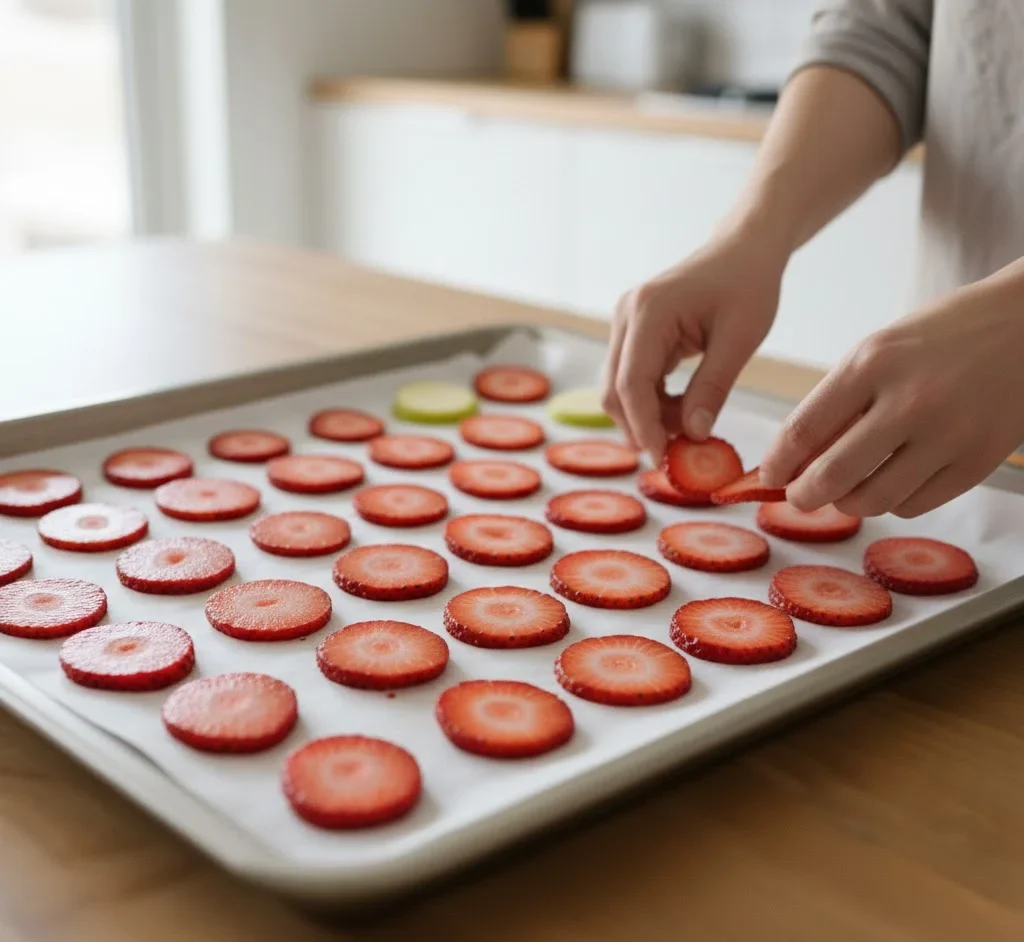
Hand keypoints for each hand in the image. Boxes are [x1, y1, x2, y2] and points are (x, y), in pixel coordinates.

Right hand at [601, 222, 786, 461]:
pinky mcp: (632, 333)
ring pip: (620, 388)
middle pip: (615, 390)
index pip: (631, 383)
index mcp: (649, 311)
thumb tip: (693, 435)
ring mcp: (625, 323)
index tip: (661, 459)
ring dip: (649, 416)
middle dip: (642, 426)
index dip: (643, 426)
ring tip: (690, 425)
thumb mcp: (740, 338)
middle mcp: (626, 315)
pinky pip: (632, 378)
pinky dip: (653, 402)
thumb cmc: (748, 284)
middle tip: (678, 453)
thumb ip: (713, 387)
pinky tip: (683, 409)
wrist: (743, 249)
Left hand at [761, 276, 1023, 517]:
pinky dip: (891, 503)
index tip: (768, 476)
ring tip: (844, 491)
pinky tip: (890, 484)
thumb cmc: (943, 336)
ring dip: (847, 503)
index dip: (778, 463)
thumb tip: (796, 459)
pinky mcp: (977, 462)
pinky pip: (914, 505)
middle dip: (804, 495)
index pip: (804, 429)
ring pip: (872, 500)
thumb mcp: (880, 351)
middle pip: (833, 475)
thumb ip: (839, 402)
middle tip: (798, 498)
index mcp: (872, 363)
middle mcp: (909, 401)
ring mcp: (947, 435)